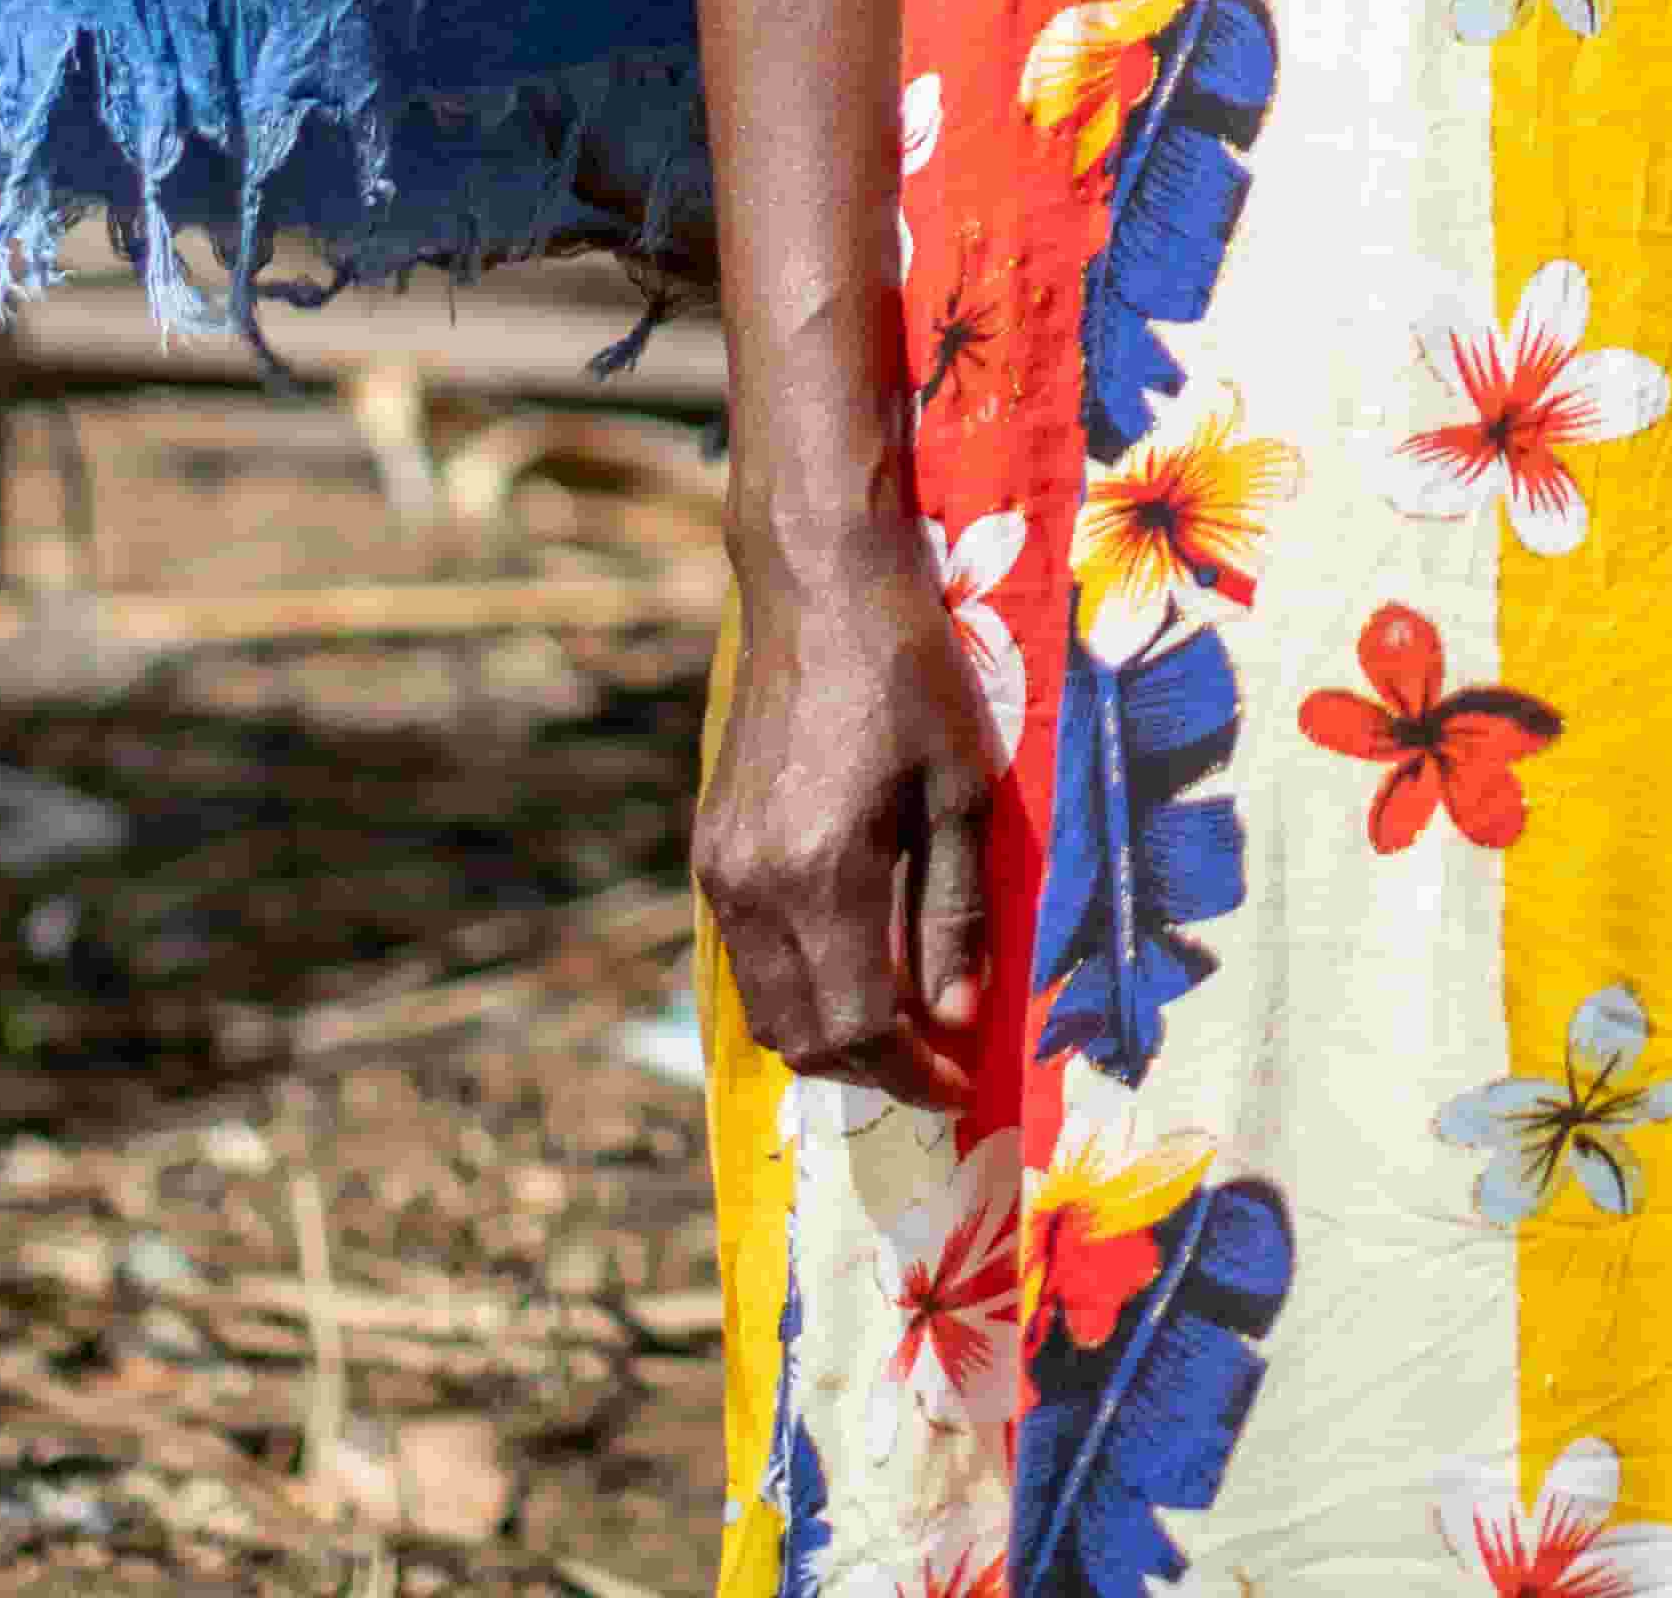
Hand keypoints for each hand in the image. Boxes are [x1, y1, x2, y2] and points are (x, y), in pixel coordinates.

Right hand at [695, 516, 996, 1096]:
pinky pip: (747, 956)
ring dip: (830, 1031)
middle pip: (801, 1037)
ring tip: (903, 1016)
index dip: (914, 1074)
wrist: (819, 588)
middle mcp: (753, 888)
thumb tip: (958, 1018)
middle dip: (872, 1069)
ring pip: (765, 1007)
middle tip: (937, 1060)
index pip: (859, 1028)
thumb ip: (954, 914)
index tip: (962, 1084)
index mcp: (821, 877)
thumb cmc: (910, 676)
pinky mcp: (709, 848)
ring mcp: (720, 870)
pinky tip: (854, 957)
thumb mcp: (960, 793)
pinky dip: (797, 984)